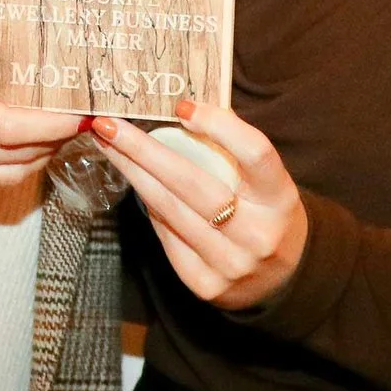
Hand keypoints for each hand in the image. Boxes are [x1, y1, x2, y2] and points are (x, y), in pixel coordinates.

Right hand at [0, 0, 84, 190]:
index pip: (7, 125)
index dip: (51, 123)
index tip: (80, 112)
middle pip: (16, 156)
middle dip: (56, 140)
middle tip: (83, 117)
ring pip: (3, 176)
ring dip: (38, 158)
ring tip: (58, 132)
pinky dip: (9, 167)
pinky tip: (19, 145)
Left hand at [91, 100, 308, 310]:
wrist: (282, 278)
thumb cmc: (266, 214)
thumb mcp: (266, 182)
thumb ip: (235, 148)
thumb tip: (186, 106)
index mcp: (280, 199)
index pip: (255, 154)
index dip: (219, 126)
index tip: (182, 106)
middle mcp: (258, 233)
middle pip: (193, 184)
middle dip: (144, 151)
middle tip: (108, 125)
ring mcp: (230, 263)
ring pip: (171, 211)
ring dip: (134, 174)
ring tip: (108, 147)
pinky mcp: (205, 284)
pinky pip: (166, 237)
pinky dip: (150, 208)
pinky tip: (136, 184)